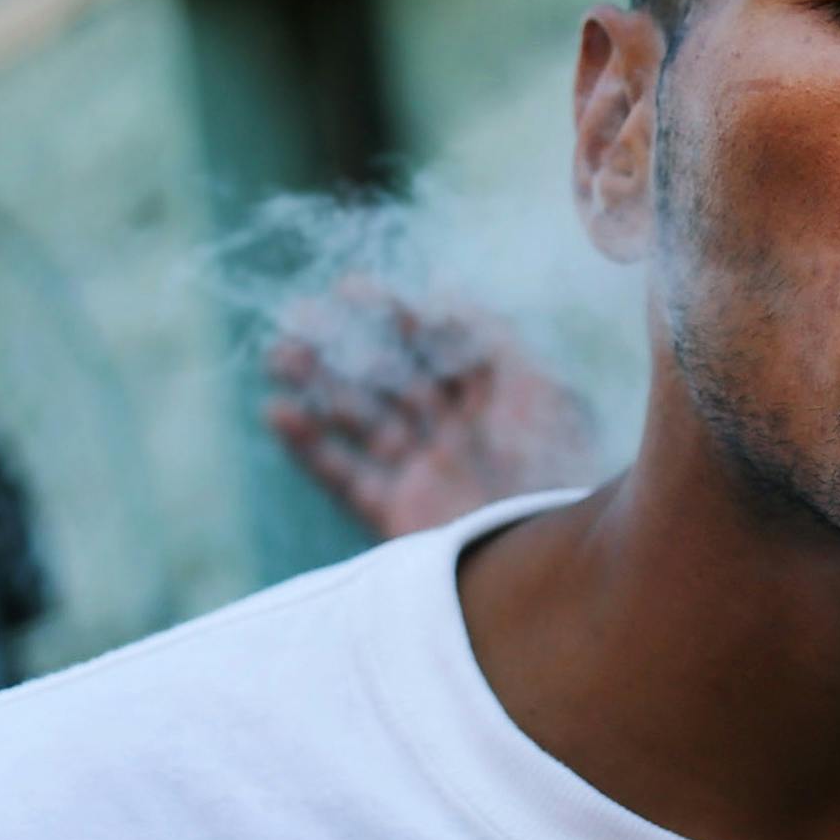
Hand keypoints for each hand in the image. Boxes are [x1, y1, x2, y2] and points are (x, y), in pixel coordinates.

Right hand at [261, 280, 596, 537]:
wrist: (551, 556)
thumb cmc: (561, 468)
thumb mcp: (536, 390)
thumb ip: (489, 337)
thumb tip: (440, 283)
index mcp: (494, 401)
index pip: (436, 347)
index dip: (395, 315)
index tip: (351, 284)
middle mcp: (455, 435)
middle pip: (389, 379)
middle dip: (343, 345)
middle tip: (297, 312)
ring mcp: (425, 475)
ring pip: (359, 420)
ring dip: (317, 386)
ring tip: (279, 353)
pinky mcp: (399, 516)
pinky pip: (342, 476)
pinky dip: (309, 446)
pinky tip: (278, 410)